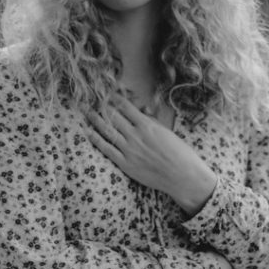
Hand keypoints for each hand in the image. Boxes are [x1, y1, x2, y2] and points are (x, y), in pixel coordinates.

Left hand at [85, 97, 216, 215]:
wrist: (182, 176)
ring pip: (107, 130)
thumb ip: (151, 122)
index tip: (106, 93)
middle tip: (90, 98)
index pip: (125, 106)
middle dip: (101, 106)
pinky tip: (87, 131)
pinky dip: (95, 138)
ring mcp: (129, 149)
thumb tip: (141, 112)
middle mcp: (135, 135)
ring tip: (85, 111)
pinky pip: (106, 149)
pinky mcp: (125, 163)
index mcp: (147, 125)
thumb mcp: (166, 131)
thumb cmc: (179, 153)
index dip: (114, 98)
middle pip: (113, 116)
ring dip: (94, 118)